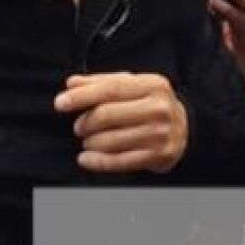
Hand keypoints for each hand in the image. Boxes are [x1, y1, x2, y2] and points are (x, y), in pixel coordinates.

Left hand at [55, 72, 190, 174]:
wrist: (184, 130)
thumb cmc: (150, 105)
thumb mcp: (132, 87)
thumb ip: (101, 83)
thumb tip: (72, 83)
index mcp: (153, 85)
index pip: (111, 89)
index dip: (82, 96)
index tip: (60, 103)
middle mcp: (159, 108)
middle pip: (106, 115)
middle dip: (84, 123)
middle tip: (80, 127)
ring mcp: (160, 133)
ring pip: (108, 141)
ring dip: (90, 143)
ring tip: (91, 140)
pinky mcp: (159, 155)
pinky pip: (118, 162)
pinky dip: (96, 162)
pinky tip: (86, 158)